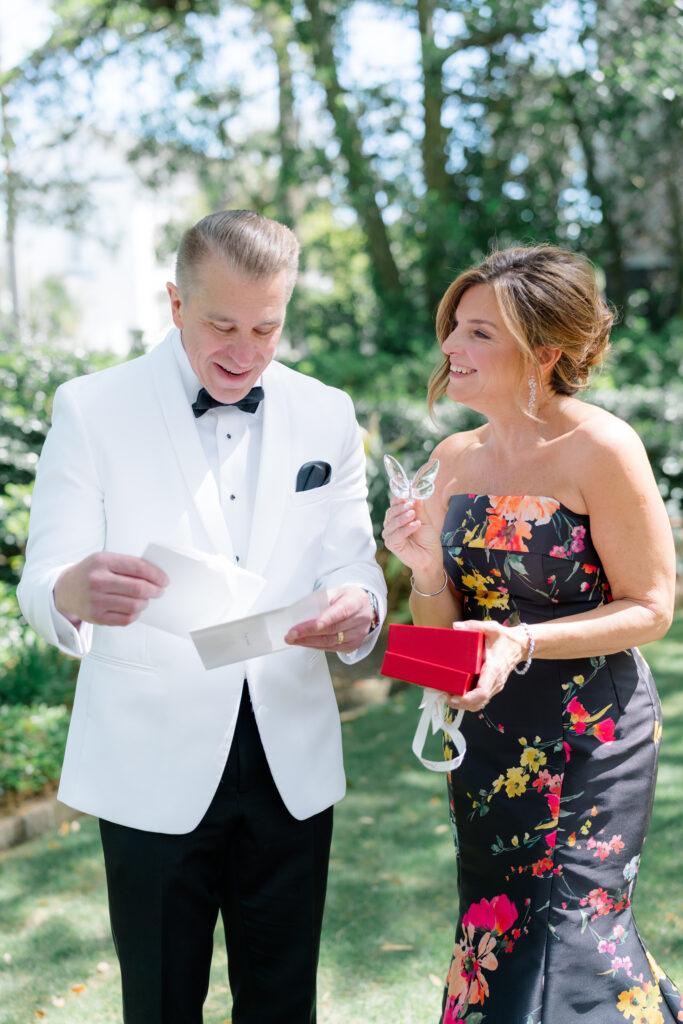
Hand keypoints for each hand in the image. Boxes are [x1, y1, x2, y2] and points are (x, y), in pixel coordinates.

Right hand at [54, 552, 168, 626]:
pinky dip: (135, 614)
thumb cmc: (92, 573)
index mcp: (102, 561)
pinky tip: (135, 609)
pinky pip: (125, 619)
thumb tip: (156, 576)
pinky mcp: (96, 617)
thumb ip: (128, 565)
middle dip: (155, 591)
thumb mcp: (105, 560)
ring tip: (146, 600)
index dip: (156, 574)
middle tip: (159, 592)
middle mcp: (97, 581)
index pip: (138, 567)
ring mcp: (96, 600)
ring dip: (145, 603)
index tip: (164, 580)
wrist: (65, 589)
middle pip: (138, 588)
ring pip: (134, 605)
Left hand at [285, 585, 373, 652]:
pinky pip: (332, 648)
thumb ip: (321, 600)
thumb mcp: (336, 591)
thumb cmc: (347, 598)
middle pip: (332, 629)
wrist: (363, 607)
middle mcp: (360, 619)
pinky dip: (316, 645)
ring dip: (309, 642)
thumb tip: (301, 612)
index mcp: (356, 602)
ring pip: (331, 641)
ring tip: (293, 639)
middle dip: (308, 632)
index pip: (341, 611)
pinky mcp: (353, 645)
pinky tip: (305, 642)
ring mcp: (358, 634)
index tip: (315, 625)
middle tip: (292, 633)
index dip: (327, 619)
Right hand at [381, 496, 443, 577]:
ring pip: (392, 522)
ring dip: (403, 518)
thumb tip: (416, 494)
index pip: (393, 505)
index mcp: (398, 517)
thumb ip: (419, 508)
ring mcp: (390, 534)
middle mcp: (392, 525)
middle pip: (391, 512)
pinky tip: (415, 525)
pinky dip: (405, 529)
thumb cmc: (427, 539)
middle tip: (411, 506)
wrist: (430, 556)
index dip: (398, 500)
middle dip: (401, 508)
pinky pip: (395, 534)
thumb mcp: (425, 520)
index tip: (406, 497)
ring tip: (414, 517)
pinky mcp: (391, 544)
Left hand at [444, 620, 527, 712]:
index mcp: (494, 669)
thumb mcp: (491, 628)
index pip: (482, 691)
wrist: (520, 646)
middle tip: (443, 696)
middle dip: (460, 704)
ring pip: (479, 703)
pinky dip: (469, 701)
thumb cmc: (505, 638)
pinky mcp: (493, 686)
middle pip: (478, 702)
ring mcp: (495, 686)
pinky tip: (456, 694)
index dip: (467, 698)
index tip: (453, 697)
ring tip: (447, 695)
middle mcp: (495, 682)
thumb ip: (473, 626)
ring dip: (463, 704)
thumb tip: (455, 626)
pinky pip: (481, 699)